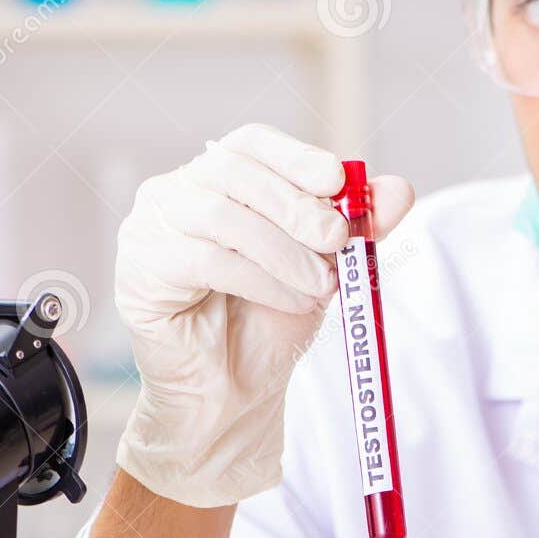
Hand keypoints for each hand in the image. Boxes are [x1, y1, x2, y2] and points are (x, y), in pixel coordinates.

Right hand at [115, 124, 413, 507]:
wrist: (234, 394)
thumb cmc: (270, 322)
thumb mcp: (326, 267)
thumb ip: (358, 229)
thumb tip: (399, 190)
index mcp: (219, 181)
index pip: (251, 143)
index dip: (295, 155)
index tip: (338, 178)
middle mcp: (176, 194)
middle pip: (234, 173)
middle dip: (296, 206)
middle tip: (338, 241)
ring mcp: (148, 228)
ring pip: (220, 217)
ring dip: (283, 251)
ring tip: (321, 286)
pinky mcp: (139, 271)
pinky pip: (204, 260)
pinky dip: (260, 280)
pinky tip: (292, 302)